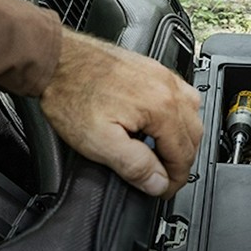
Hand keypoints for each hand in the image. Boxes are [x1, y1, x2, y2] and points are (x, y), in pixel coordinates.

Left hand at [39, 28, 202, 197]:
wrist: (56, 60)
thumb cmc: (71, 94)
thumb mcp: (99, 142)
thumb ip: (135, 166)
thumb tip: (159, 183)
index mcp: (161, 108)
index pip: (183, 155)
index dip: (174, 180)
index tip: (162, 190)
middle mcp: (168, 88)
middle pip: (193, 136)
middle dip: (181, 163)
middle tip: (164, 179)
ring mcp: (162, 75)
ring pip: (193, 116)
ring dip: (184, 140)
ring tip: (165, 155)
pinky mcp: (153, 70)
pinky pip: (183, 96)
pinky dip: (180, 117)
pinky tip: (164, 125)